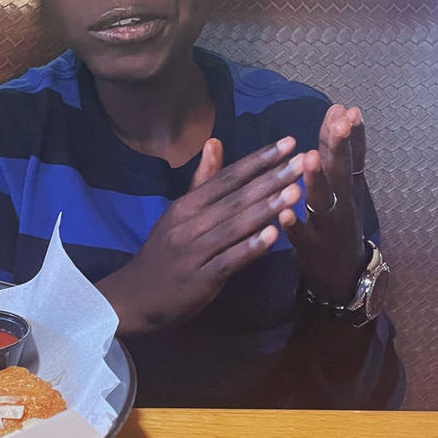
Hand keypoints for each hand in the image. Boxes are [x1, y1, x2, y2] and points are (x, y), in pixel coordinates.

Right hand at [96, 136, 304, 333]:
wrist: (134, 296)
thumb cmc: (163, 252)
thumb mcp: (179, 212)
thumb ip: (202, 180)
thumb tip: (214, 141)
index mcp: (187, 204)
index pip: (228, 177)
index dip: (259, 159)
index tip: (288, 142)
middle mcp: (190, 222)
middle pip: (236, 197)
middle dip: (272, 178)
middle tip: (303, 161)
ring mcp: (195, 250)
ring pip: (235, 225)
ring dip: (267, 208)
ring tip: (296, 191)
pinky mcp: (201, 278)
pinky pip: (229, 260)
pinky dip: (251, 247)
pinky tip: (274, 236)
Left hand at [280, 104, 367, 301]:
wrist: (343, 279)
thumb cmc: (339, 224)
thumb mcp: (347, 190)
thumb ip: (342, 154)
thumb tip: (344, 112)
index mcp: (347, 188)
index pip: (350, 156)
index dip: (349, 134)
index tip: (346, 108)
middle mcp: (343, 204)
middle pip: (342, 173)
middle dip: (339, 147)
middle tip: (339, 122)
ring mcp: (329, 228)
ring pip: (324, 202)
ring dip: (317, 180)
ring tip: (308, 158)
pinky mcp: (313, 251)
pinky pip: (302, 237)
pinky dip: (294, 225)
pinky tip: (283, 213)